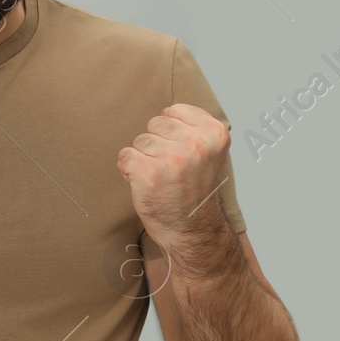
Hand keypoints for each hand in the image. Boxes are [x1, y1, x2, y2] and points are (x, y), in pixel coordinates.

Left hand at [116, 103, 232, 272]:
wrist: (192, 230)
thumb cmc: (194, 189)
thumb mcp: (208, 152)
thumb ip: (194, 128)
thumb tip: (165, 110)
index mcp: (215, 132)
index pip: (173, 111)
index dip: (171, 133)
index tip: (183, 155)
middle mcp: (196, 144)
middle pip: (155, 123)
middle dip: (157, 144)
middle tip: (171, 170)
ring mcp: (172, 158)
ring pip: (139, 140)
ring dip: (143, 159)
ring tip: (161, 179)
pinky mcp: (148, 172)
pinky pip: (124, 156)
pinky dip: (129, 170)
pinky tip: (146, 185)